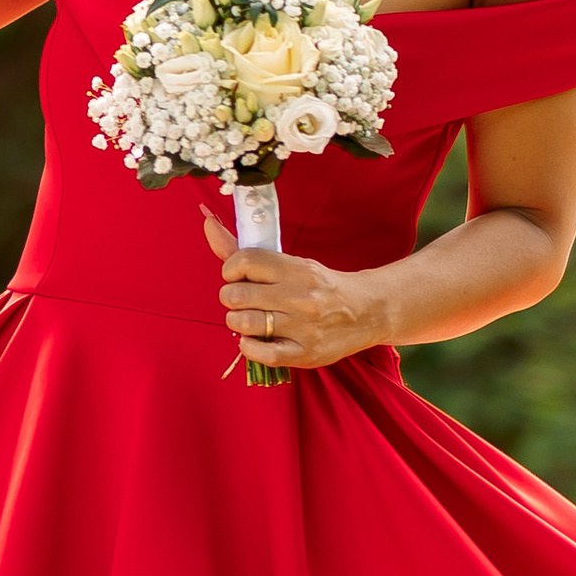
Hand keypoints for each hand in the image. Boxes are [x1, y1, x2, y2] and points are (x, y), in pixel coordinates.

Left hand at [201, 207, 388, 372]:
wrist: (368, 312)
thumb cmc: (321, 287)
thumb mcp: (291, 264)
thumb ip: (246, 251)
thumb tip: (207, 223)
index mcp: (296, 269)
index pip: (243, 261)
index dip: (230, 270)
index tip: (238, 277)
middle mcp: (300, 296)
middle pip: (235, 295)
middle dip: (232, 299)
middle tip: (245, 301)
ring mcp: (303, 326)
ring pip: (243, 323)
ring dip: (238, 323)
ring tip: (252, 320)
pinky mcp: (304, 353)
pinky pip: (260, 353)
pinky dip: (249, 347)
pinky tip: (256, 340)